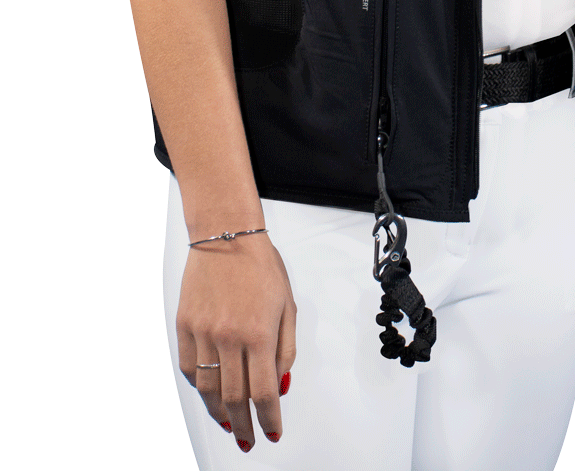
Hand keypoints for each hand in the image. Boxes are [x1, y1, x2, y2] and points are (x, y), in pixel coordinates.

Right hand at [176, 233, 296, 452]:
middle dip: (244, 426)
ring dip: (218, 414)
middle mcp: (229, 337)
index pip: (264, 393)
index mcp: (259, 333)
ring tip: (228, 424)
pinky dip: (200, 387)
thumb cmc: (260, 265)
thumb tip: (281, 384)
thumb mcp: (287, 305)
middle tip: (248, 439)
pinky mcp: (185, 326)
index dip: (269, 420)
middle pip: (234, 399)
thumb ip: (285, 349)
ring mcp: (203, 332)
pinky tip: (209, 394)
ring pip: (208, 390)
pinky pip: (190, 368)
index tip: (272, 432)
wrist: (226, 235)